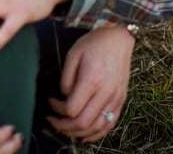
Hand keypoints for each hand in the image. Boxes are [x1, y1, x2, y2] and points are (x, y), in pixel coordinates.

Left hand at [46, 25, 133, 142]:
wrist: (119, 37)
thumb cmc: (94, 43)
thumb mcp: (73, 54)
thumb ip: (66, 78)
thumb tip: (64, 96)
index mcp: (92, 80)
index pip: (72, 109)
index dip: (57, 110)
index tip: (51, 101)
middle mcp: (106, 93)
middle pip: (83, 123)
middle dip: (63, 126)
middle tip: (52, 120)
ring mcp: (116, 98)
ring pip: (96, 128)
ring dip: (78, 133)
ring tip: (64, 128)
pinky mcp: (121, 100)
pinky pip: (110, 125)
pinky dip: (96, 134)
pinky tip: (84, 135)